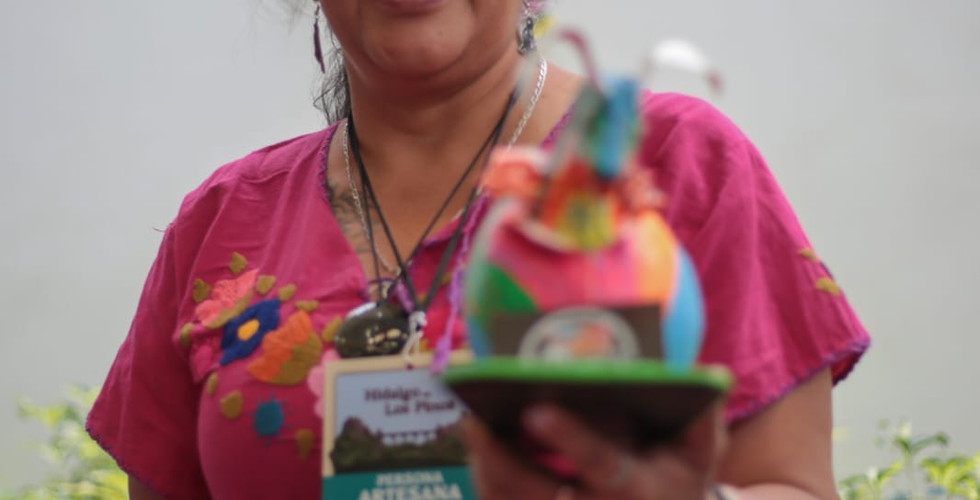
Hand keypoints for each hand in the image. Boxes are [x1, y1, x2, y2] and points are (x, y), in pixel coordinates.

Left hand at [461, 403, 727, 499]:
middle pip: (538, 493)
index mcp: (635, 489)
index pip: (600, 464)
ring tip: (470, 424)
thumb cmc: (678, 477)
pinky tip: (479, 442)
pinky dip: (487, 478)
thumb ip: (701, 416)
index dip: (569, 438)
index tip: (537, 410)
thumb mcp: (701, 453)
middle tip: (475, 422)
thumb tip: (706, 374)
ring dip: (487, 468)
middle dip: (503, 460)